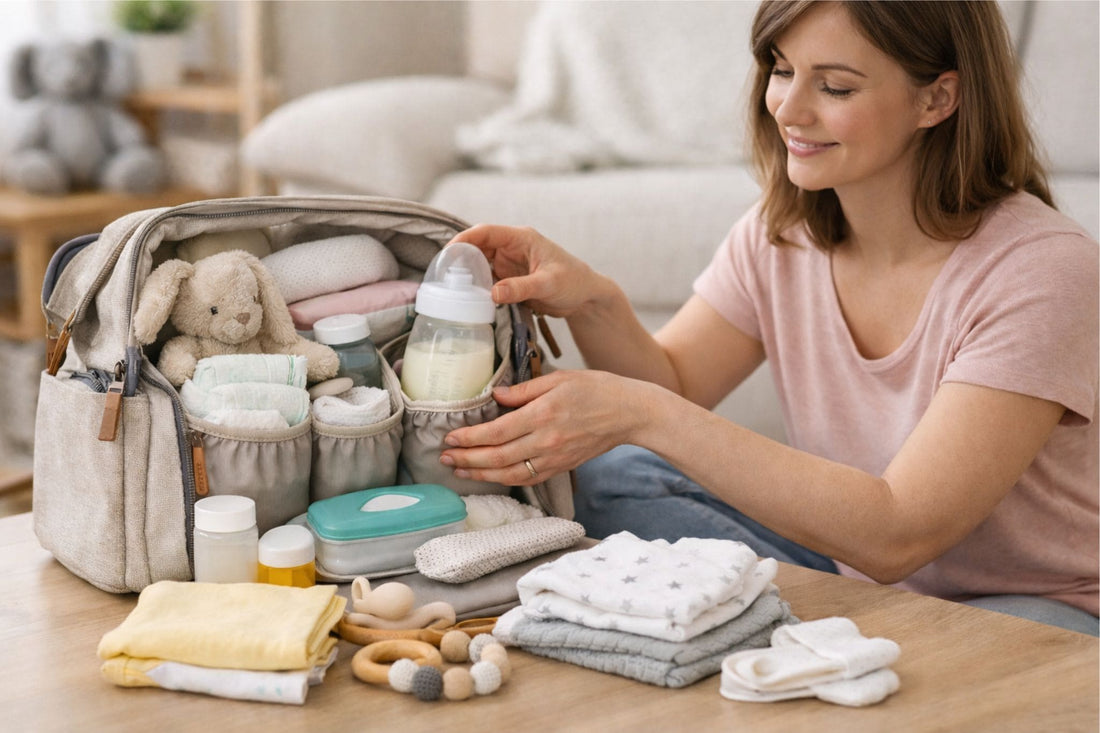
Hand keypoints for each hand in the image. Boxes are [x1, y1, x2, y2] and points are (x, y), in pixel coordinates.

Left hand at [439, 370, 648, 485]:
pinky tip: (490, 476)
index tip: (450, 437)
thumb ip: (524, 390)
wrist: (628, 413)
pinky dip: (505, 480)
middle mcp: (546, 441)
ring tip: (458, 471)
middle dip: (467, 459)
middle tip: (445, 458)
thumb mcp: (559, 379)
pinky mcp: (561, 467)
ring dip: (480, 474)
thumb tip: (496, 395)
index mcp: (542, 415)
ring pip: (509, 473)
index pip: (496, 432)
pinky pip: (528, 479)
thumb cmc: (596, 389)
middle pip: (497, 457)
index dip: (469, 438)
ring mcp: (554, 458)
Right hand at [451, 224, 605, 316]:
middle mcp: (511, 248)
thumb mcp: (548, 284)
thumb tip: (493, 293)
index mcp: (521, 238)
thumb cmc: (573, 282)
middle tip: (443, 276)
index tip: (448, 253)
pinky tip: (467, 298)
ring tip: (451, 289)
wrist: (585, 297)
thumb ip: (521, 288)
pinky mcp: (509, 279)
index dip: (464, 239)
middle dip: (460, 259)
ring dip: (467, 275)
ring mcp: (508, 264)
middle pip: (477, 247)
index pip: (486, 232)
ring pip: (479, 265)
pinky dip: (477, 287)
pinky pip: (487, 280)